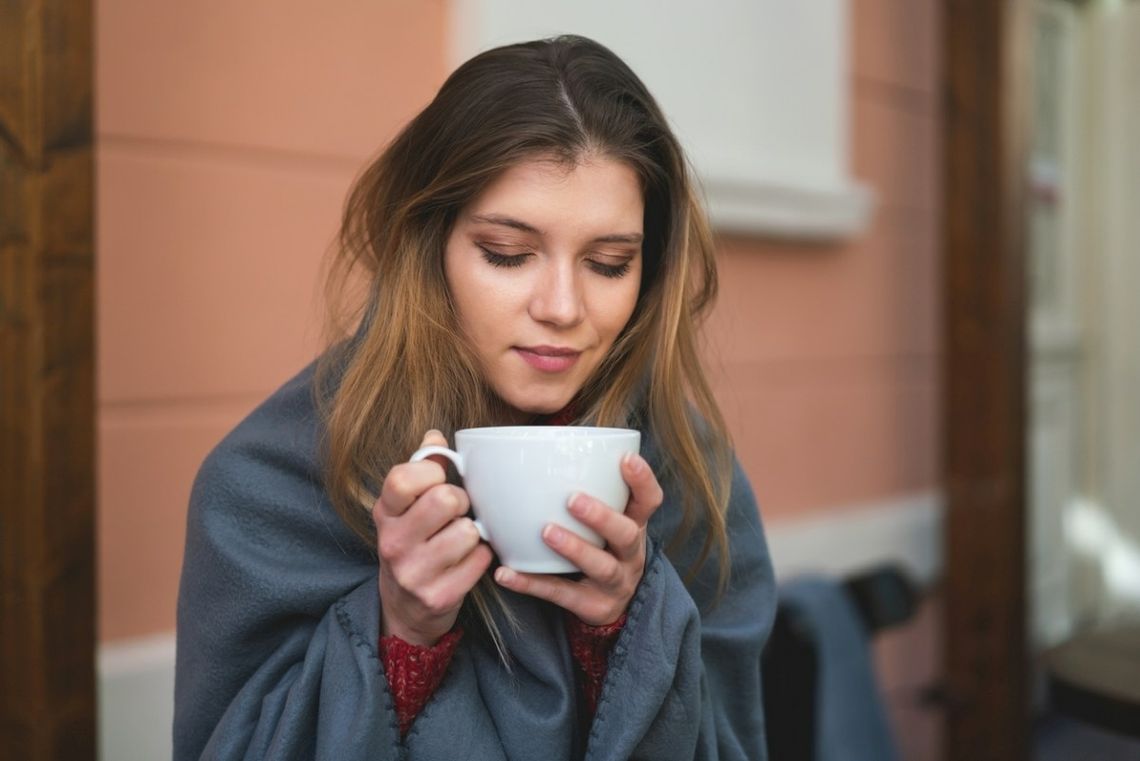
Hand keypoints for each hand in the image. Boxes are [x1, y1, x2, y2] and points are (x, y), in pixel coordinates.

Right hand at [374, 430, 492, 645]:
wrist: (404, 610)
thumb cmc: (413, 546)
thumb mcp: (405, 509)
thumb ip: (422, 469)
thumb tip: (436, 435)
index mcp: (385, 514)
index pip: (403, 478)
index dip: (432, 472)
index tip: (438, 481)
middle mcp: (393, 543)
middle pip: (445, 499)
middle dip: (461, 501)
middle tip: (457, 512)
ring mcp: (413, 573)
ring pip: (468, 531)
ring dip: (473, 533)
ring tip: (460, 540)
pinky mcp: (438, 597)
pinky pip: (481, 560)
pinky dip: (481, 558)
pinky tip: (466, 562)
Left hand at [493, 452, 662, 624]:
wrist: (613, 605)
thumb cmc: (601, 547)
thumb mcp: (609, 522)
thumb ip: (590, 492)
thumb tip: (536, 453)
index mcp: (635, 526)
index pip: (649, 501)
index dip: (642, 480)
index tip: (625, 459)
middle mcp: (630, 555)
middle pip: (626, 535)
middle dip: (602, 517)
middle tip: (573, 499)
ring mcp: (615, 583)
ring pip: (600, 567)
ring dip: (573, 548)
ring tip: (546, 532)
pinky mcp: (593, 607)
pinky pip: (560, 595)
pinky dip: (531, 584)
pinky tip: (506, 574)